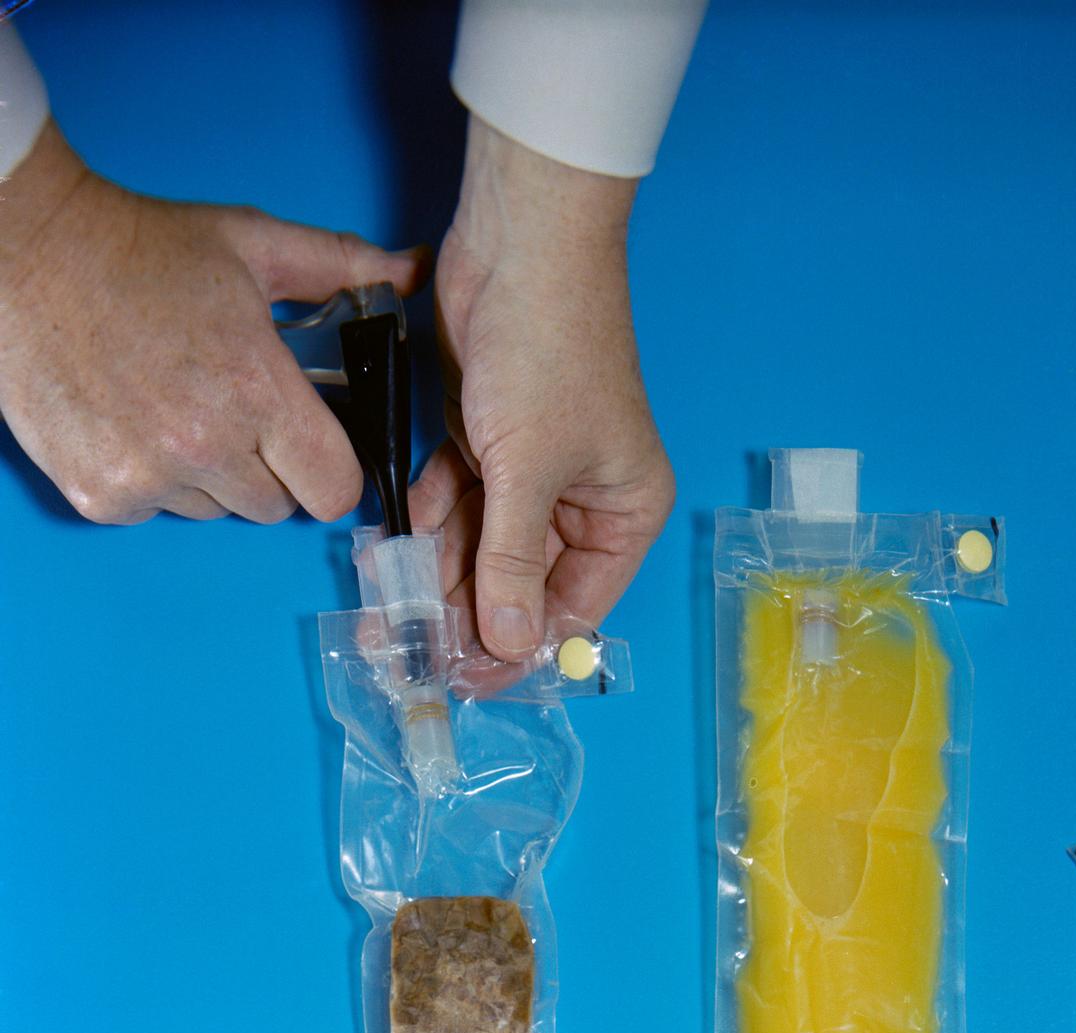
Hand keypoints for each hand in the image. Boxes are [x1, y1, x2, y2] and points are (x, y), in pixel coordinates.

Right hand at [0, 122, 426, 522]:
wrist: (24, 249)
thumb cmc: (141, 246)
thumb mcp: (253, 243)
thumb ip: (341, 267)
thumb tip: (411, 269)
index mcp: (256, 391)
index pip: (334, 490)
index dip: (331, 471)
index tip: (314, 448)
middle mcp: (205, 445)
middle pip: (277, 507)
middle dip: (268, 467)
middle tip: (231, 409)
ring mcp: (149, 476)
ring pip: (216, 512)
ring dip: (208, 475)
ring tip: (174, 406)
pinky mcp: (100, 494)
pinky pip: (156, 511)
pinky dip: (150, 480)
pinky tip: (131, 420)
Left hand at [408, 117, 673, 665]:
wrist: (518, 241)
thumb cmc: (548, 352)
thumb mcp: (527, 470)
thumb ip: (509, 561)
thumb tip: (506, 644)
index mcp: (623, 513)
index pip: (572, 607)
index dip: (517, 646)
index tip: (464, 680)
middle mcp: (582, 500)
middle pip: (519, 581)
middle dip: (462, 612)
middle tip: (404, 651)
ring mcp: (531, 470)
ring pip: (479, 544)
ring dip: (433, 571)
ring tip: (382, 608)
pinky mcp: (486, 439)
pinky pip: (453, 501)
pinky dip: (423, 521)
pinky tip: (388, 548)